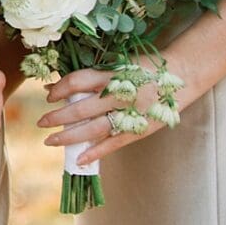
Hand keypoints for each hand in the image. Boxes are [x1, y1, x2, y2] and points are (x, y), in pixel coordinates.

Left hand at [42, 66, 175, 168]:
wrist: (183, 74)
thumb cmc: (145, 68)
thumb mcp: (118, 65)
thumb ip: (89, 76)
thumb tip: (53, 86)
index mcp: (114, 74)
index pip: (78, 81)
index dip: (60, 89)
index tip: (49, 96)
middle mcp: (120, 94)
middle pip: (81, 109)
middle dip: (57, 117)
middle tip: (41, 122)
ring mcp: (130, 113)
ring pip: (93, 129)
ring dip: (69, 137)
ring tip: (50, 141)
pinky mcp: (140, 128)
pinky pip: (114, 144)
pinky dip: (96, 152)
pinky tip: (80, 159)